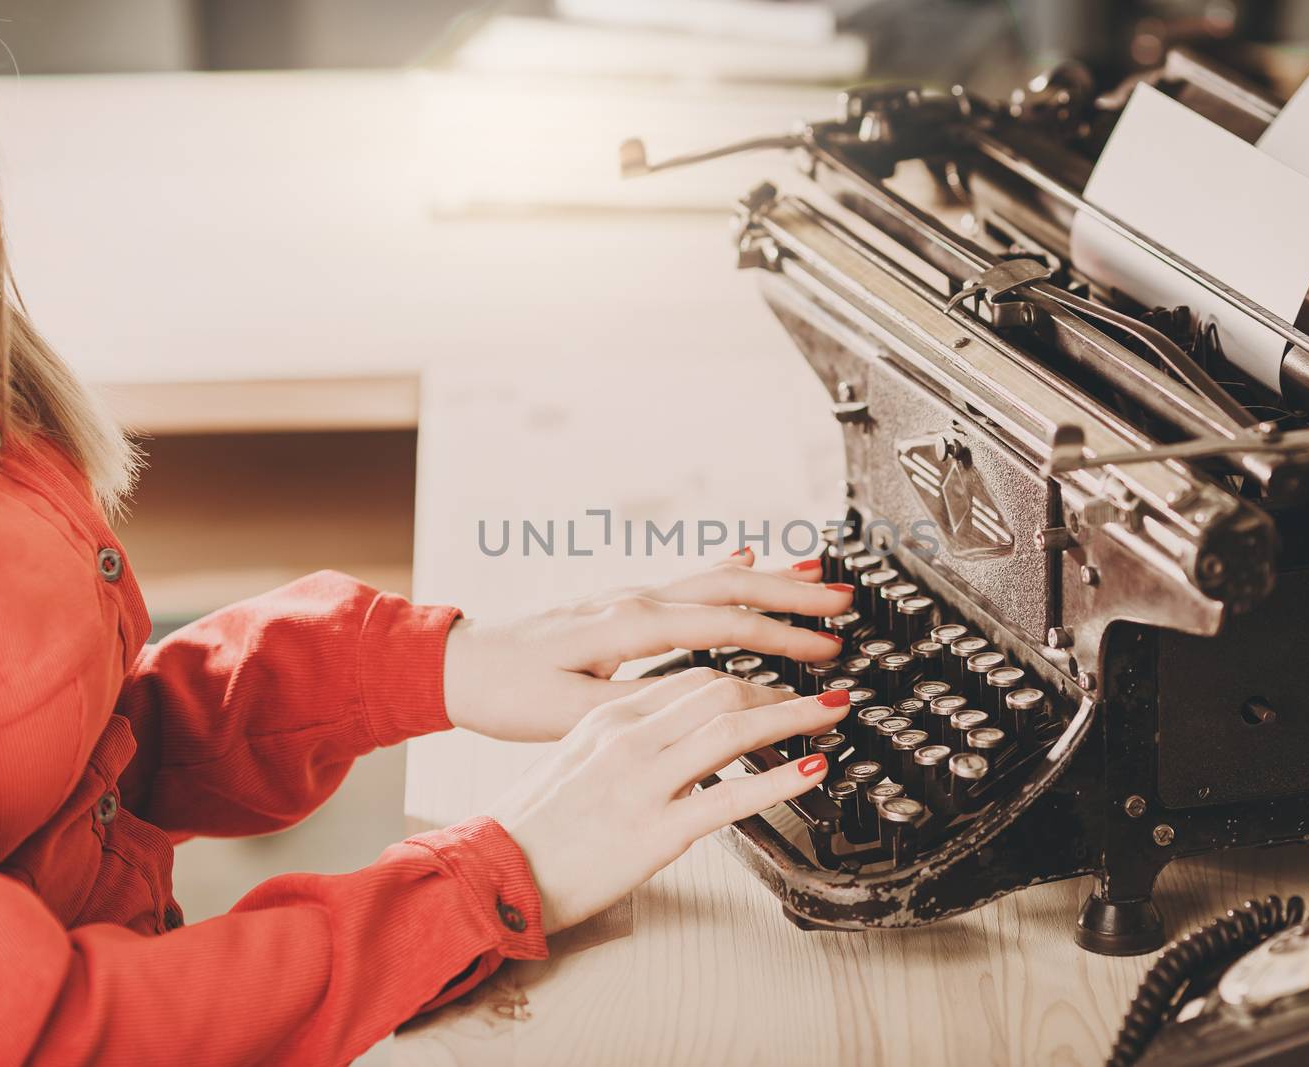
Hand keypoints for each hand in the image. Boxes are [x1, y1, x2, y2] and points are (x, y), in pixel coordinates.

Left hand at [442, 551, 852, 740]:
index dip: (781, 639)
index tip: (825, 654)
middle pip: (730, 586)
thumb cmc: (508, 693)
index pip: (723, 625)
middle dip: (792, 594)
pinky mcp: (623, 604)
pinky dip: (726, 567)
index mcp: (628, 627)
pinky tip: (746, 555)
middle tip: (846, 602)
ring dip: (769, 575)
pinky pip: (690, 579)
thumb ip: (638, 702)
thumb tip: (699, 702)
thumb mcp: (571, 713)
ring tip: (819, 574)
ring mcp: (630, 597)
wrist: (462, 665)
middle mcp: (634, 601)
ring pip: (714, 577)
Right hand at [488, 668, 848, 932]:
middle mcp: (627, 738)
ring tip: (831, 716)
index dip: (747, 677)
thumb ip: (626, 744)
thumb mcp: (575, 764)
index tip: (779, 685)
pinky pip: (731, 796)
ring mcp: (642, 782)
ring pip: (731, 727)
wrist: (492, 875)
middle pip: (719, 689)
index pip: (691, 679)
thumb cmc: (531, 828)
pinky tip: (815, 771)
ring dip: (792, 716)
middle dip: (778, 689)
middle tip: (817, 698)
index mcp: (607, 719)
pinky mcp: (654, 831)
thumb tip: (677, 741)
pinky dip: (781, 778)